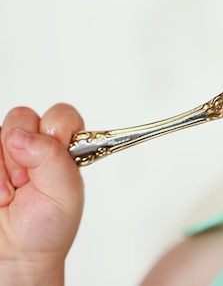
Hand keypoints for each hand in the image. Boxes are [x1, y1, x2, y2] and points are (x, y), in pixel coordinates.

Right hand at [0, 104, 84, 283]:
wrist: (16, 258)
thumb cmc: (46, 228)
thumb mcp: (66, 193)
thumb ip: (53, 157)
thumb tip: (22, 135)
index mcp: (59, 147)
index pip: (60, 115)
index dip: (57, 129)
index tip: (56, 150)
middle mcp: (29, 145)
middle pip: (21, 117)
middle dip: (24, 150)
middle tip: (27, 180)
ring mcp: (1, 153)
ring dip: (3, 169)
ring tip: (10, 195)